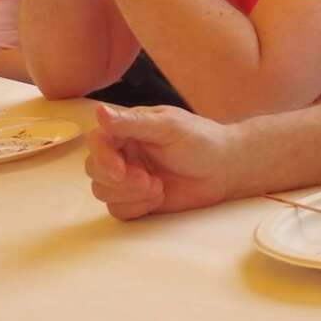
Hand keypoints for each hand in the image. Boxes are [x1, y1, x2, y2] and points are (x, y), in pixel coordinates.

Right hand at [84, 104, 235, 219]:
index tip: (120, 170)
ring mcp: (129, 177)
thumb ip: (132, 123)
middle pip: (94, 170)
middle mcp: (124, 152)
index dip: (103, 158)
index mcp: (128, 129)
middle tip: (150, 181)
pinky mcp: (137, 199)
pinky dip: (136, 207)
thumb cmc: (201, 140)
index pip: (97, 142)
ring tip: (158, 187)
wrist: (225, 169)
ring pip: (103, 192)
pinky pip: (118, 209)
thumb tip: (99, 111)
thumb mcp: (169, 127)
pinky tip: (159, 197)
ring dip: (130, 194)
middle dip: (119, 181)